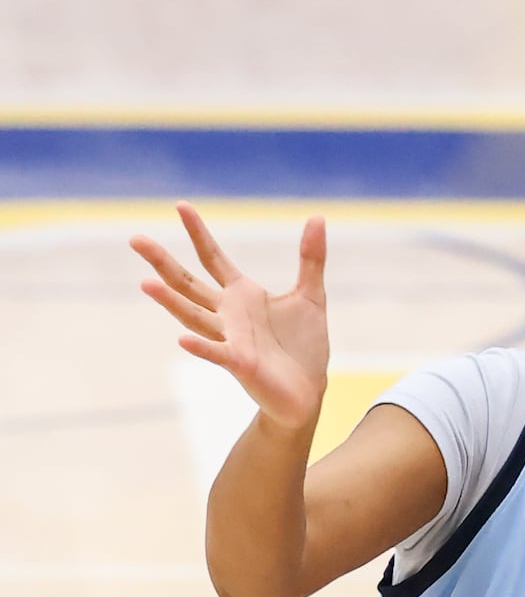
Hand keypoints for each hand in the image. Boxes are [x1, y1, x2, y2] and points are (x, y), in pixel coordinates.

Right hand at [134, 202, 330, 430]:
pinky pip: (217, 354)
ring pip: (193, 316)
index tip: (181, 205)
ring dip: (171, 301)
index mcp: (242, 295)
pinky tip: (182, 340)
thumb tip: (317, 217)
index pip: (212, 258)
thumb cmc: (304, 345)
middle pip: (188, 284)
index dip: (198, 233)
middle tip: (135, 239)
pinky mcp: (240, 365)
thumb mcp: (312, 295)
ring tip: (146, 283)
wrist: (307, 391)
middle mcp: (228, 315)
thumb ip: (311, 258)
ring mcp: (230, 340)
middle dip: (163, 262)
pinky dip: (201, 347)